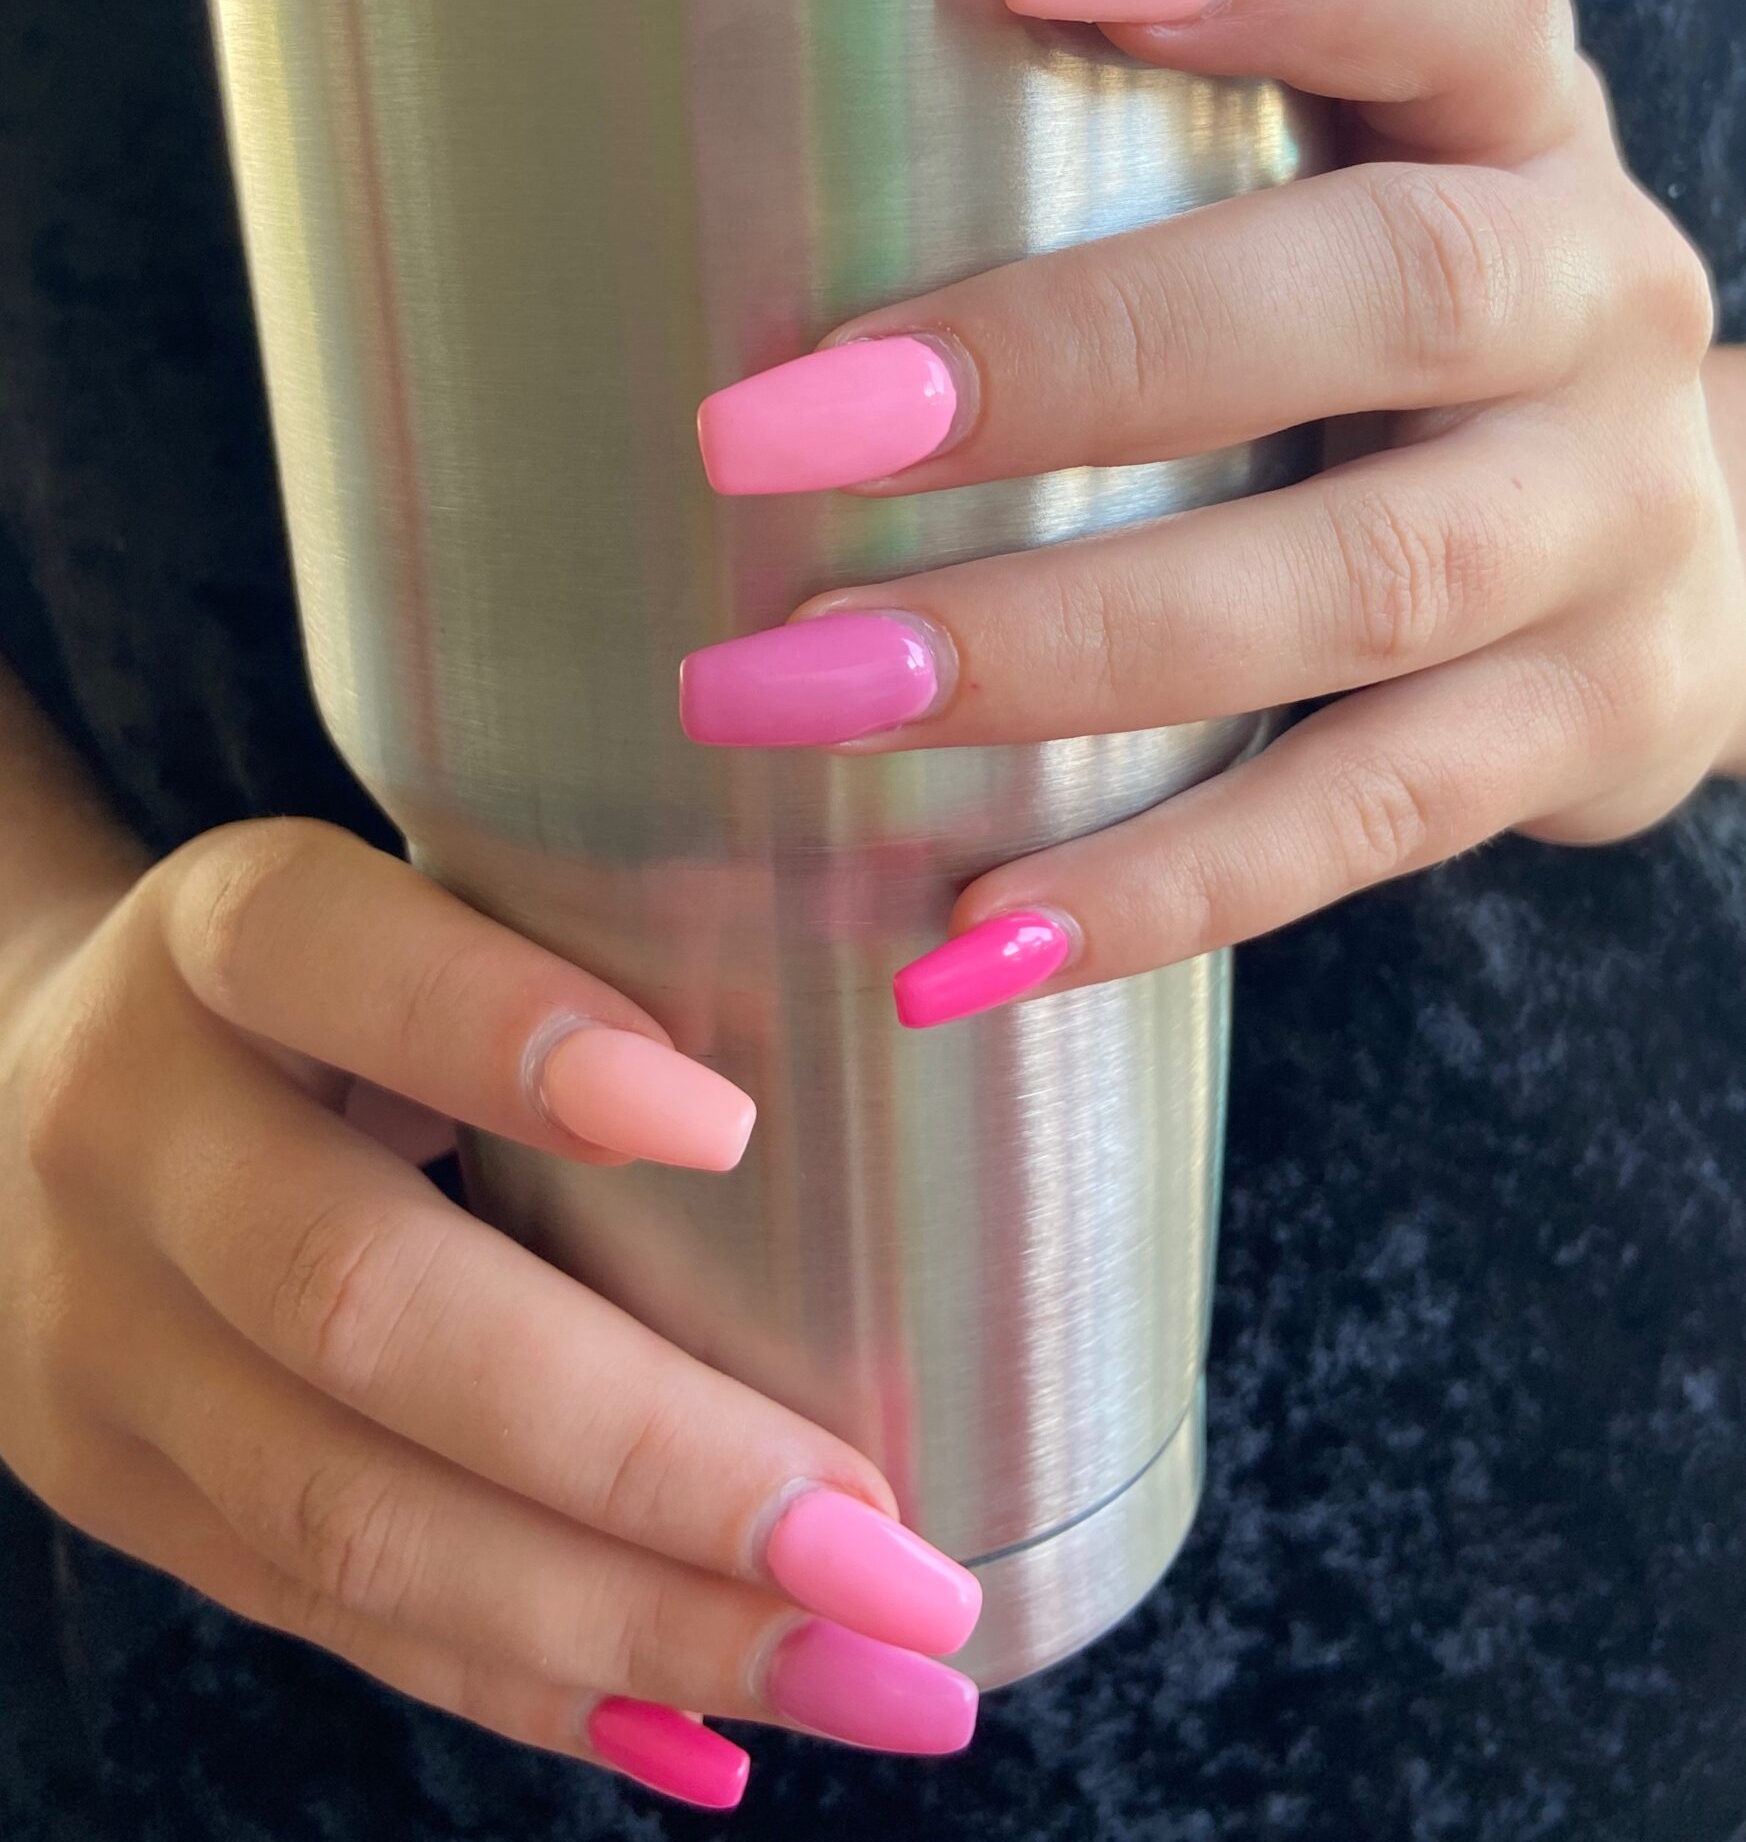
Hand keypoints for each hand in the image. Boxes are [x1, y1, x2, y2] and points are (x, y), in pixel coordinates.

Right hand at [0, 819, 980, 1808]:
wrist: (14, 1093)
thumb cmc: (310, 990)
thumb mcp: (396, 909)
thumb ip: (572, 956)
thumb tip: (886, 1092)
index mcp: (219, 941)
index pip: (332, 961)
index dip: (507, 1037)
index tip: (730, 1127)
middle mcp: (131, 1135)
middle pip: (363, 1308)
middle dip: (650, 1454)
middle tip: (890, 1549)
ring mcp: (99, 1342)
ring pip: (352, 1518)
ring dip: (632, 1621)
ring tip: (872, 1676)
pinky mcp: (116, 1492)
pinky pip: (330, 1616)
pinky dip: (534, 1682)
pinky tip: (712, 1726)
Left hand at [681, 0, 1745, 1025]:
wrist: (1658, 543)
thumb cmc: (1396, 331)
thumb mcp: (1346, 179)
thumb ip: (1151, 143)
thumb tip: (739, 159)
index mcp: (1517, 119)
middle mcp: (1599, 302)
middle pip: (1383, 299)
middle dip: (1069, 363)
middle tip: (762, 432)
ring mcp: (1616, 531)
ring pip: (1355, 589)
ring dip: (1060, 645)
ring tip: (802, 691)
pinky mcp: (1588, 728)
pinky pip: (1364, 819)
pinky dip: (1161, 885)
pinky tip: (969, 941)